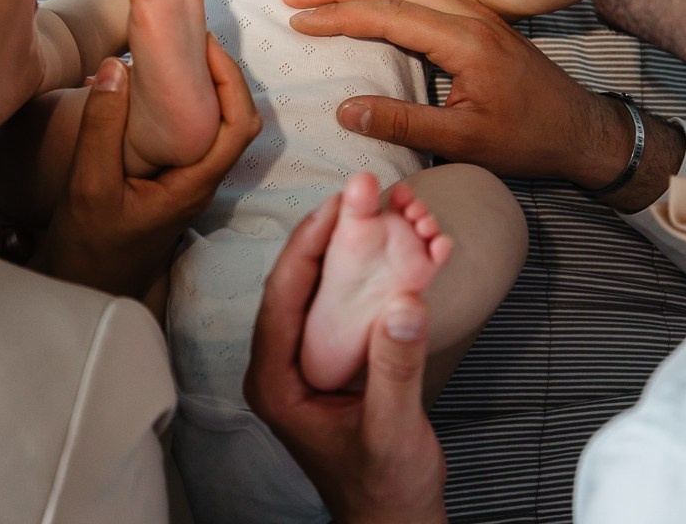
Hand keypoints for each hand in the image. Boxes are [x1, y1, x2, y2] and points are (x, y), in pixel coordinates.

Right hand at [31, 35, 260, 297]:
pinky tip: (146, 83)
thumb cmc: (89, 247)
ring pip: (214, 125)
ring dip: (203, 85)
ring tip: (176, 50)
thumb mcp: (88, 186)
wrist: (86, 287)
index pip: (238, 126)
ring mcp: (188, 179)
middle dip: (222, 74)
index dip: (231, 79)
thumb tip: (115, 67)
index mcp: (193, 184)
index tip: (206, 44)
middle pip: (235, 119)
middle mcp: (200, 180)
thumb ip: (101, 128)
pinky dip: (180, 102)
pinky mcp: (171, 177)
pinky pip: (190, 132)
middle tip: (192, 37)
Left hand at [245, 192, 447, 523]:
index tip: (337, 205)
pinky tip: (410, 248)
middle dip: (336, 234)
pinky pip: (353, 301)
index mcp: (276, 382)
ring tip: (394, 211)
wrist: (396, 520)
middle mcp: (286, 364)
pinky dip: (380, 273)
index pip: (282, 295)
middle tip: (366, 194)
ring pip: (329, 285)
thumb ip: (395, 372)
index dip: (308, 244)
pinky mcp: (341, 356)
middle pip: (303, 281)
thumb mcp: (390, 431)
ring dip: (361, 247)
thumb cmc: (384, 489)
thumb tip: (402, 306)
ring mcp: (312, 358)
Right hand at [281, 0, 679, 198]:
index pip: (387, 15)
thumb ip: (403, 123)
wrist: (580, 129)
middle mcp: (469, 14)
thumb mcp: (463, 141)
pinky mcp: (481, 14)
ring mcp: (477, 9)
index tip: (299, 21)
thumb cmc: (526, 140)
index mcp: (464, 42)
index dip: (338, 15)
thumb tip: (344, 109)